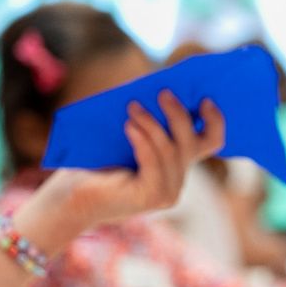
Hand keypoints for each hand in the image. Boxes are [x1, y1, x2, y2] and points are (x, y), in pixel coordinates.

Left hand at [16, 93, 225, 251]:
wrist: (71, 195)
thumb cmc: (94, 163)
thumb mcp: (127, 135)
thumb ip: (148, 121)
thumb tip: (161, 90)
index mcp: (175, 166)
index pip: (211, 142)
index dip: (214, 120)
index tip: (204, 98)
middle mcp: (177, 181)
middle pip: (193, 143)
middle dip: (179, 115)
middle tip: (162, 92)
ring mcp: (167, 192)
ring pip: (172, 151)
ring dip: (153, 124)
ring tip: (132, 107)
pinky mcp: (152, 196)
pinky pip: (154, 161)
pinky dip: (143, 141)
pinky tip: (129, 127)